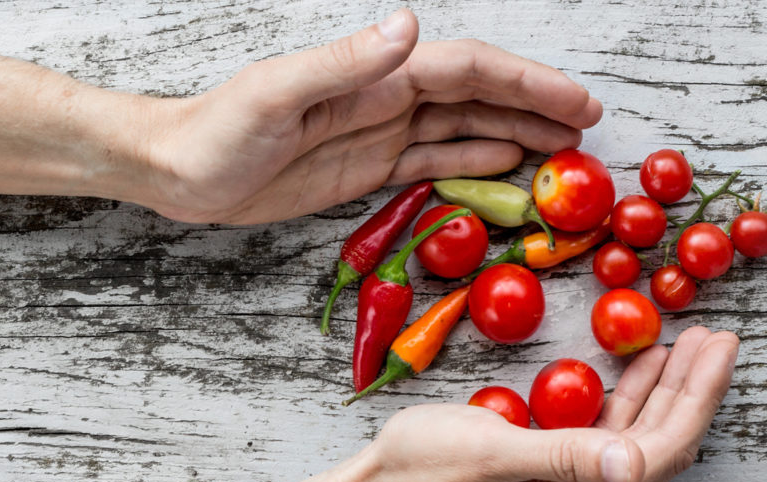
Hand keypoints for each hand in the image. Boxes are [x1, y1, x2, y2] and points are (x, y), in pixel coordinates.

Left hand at [139, 8, 602, 223]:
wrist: (177, 170)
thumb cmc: (215, 131)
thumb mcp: (275, 94)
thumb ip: (343, 63)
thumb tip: (408, 26)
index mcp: (371, 76)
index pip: (465, 71)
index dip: (524, 83)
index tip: (574, 103)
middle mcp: (383, 99)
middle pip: (477, 97)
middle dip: (535, 107)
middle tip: (589, 130)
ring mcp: (377, 134)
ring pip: (462, 129)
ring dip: (515, 135)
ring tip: (564, 152)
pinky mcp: (364, 169)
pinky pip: (431, 163)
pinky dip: (472, 163)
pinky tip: (505, 166)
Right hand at [332, 327, 737, 481]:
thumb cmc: (413, 476)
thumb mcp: (485, 452)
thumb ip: (562, 455)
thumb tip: (633, 460)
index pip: (660, 450)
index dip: (696, 395)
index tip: (718, 346)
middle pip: (657, 449)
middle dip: (689, 391)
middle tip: (713, 338)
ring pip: (632, 448)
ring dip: (657, 396)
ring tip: (679, 348)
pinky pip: (601, 449)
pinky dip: (621, 407)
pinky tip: (626, 377)